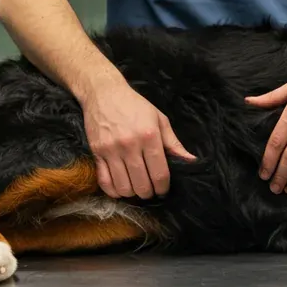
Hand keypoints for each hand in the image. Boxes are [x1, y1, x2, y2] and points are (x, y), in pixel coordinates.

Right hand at [81, 82, 195, 199]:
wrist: (104, 93)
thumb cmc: (135, 105)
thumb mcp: (159, 119)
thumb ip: (174, 143)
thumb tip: (190, 161)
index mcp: (149, 136)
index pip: (159, 173)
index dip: (163, 188)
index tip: (163, 190)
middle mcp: (130, 145)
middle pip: (142, 184)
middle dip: (149, 193)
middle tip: (150, 190)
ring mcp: (111, 150)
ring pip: (123, 186)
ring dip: (132, 193)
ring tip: (136, 188)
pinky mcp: (97, 152)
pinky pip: (104, 181)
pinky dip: (113, 191)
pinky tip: (120, 188)